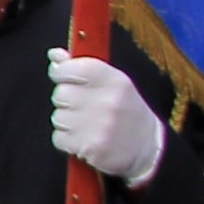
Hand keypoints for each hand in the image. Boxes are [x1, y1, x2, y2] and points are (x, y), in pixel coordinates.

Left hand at [49, 53, 165, 183]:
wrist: (148, 148)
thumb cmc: (127, 112)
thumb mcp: (114, 84)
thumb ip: (82, 67)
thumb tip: (54, 55)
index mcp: (114, 81)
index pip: (71, 68)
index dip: (60, 72)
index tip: (62, 76)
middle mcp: (108, 101)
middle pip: (60, 94)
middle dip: (67, 101)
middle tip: (86, 107)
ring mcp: (99, 126)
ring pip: (57, 117)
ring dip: (67, 122)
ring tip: (88, 124)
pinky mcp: (90, 147)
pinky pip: (58, 138)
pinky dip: (67, 141)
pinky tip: (85, 139)